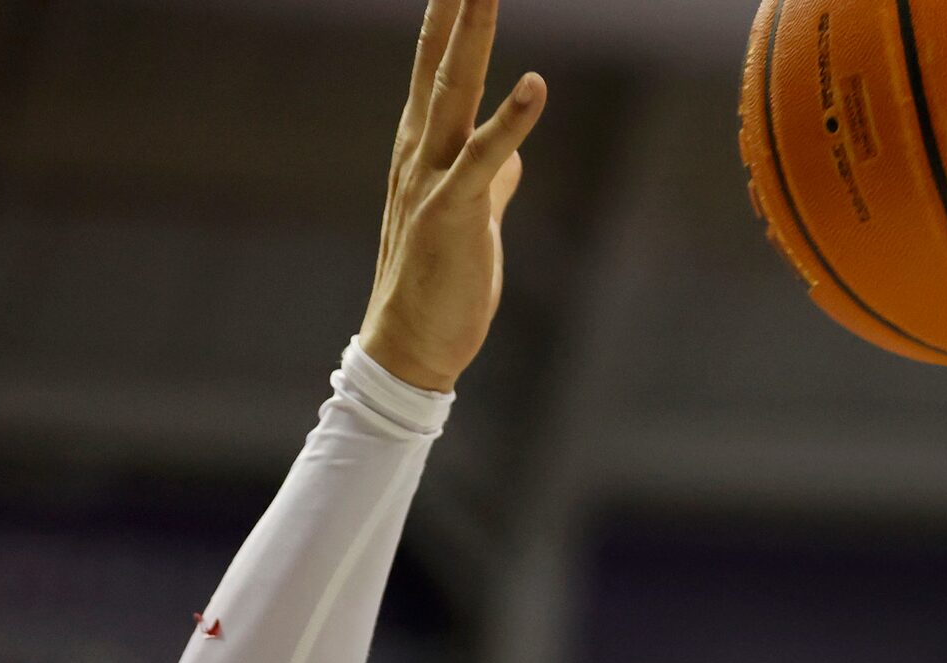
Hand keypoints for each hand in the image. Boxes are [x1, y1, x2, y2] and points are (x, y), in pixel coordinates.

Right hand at [359, 0, 546, 393]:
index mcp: (421, 147)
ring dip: (472, 36)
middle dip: (454, 6)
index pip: (436, 66)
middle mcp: (418, 149)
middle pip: (438, 60)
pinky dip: (511, 119)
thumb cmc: (440, 283)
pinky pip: (485, 157)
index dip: (450, 18)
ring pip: (452, 90)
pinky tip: (535, 83)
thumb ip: (492, 182)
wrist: (411, 345)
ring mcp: (431, 178)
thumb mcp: (472, 219)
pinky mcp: (454, 212)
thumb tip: (512, 160)